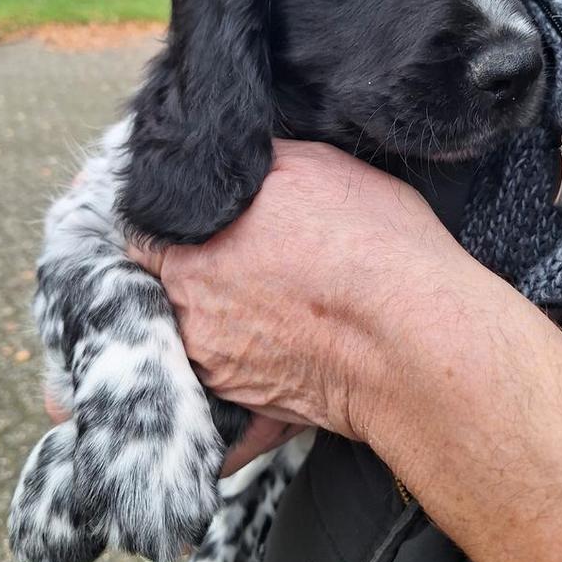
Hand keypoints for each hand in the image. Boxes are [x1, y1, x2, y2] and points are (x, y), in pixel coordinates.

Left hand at [127, 138, 447, 443]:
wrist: (415, 340)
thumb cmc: (374, 247)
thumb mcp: (315, 165)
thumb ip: (253, 165)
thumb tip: (234, 165)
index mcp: (192, 242)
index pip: (146, 231)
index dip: (174, 225)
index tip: (202, 226)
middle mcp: (188, 303)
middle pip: (168, 283)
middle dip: (197, 270)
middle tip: (249, 260)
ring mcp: (210, 358)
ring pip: (197, 328)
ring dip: (220, 314)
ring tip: (276, 302)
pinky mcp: (238, 397)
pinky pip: (223, 368)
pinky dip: (245, 353)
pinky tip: (286, 337)